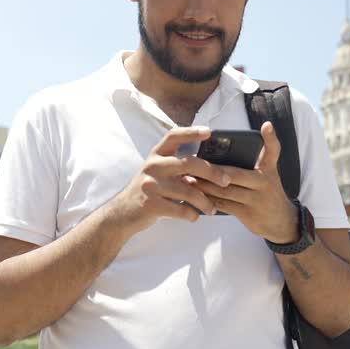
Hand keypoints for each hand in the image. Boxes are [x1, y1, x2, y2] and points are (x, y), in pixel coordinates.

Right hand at [109, 126, 233, 230]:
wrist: (123, 212)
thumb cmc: (149, 190)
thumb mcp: (159, 173)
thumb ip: (178, 168)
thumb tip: (211, 168)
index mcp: (156, 155)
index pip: (174, 136)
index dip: (191, 132)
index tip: (209, 132)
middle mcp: (152, 166)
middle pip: (188, 163)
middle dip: (211, 171)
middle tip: (226, 180)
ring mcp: (151, 185)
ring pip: (188, 190)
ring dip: (205, 201)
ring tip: (213, 209)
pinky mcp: (151, 204)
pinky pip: (180, 209)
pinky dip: (191, 214)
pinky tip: (195, 216)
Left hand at [189, 121, 298, 243]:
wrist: (282, 222)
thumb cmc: (266, 192)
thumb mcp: (266, 175)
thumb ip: (250, 163)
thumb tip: (220, 154)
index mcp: (268, 169)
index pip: (273, 150)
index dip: (270, 138)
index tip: (267, 125)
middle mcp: (264, 182)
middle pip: (234, 173)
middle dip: (212, 170)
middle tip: (192, 163)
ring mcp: (256, 199)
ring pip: (225, 190)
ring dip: (204, 185)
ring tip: (188, 179)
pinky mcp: (248, 214)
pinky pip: (224, 205)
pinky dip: (209, 200)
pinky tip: (195, 196)